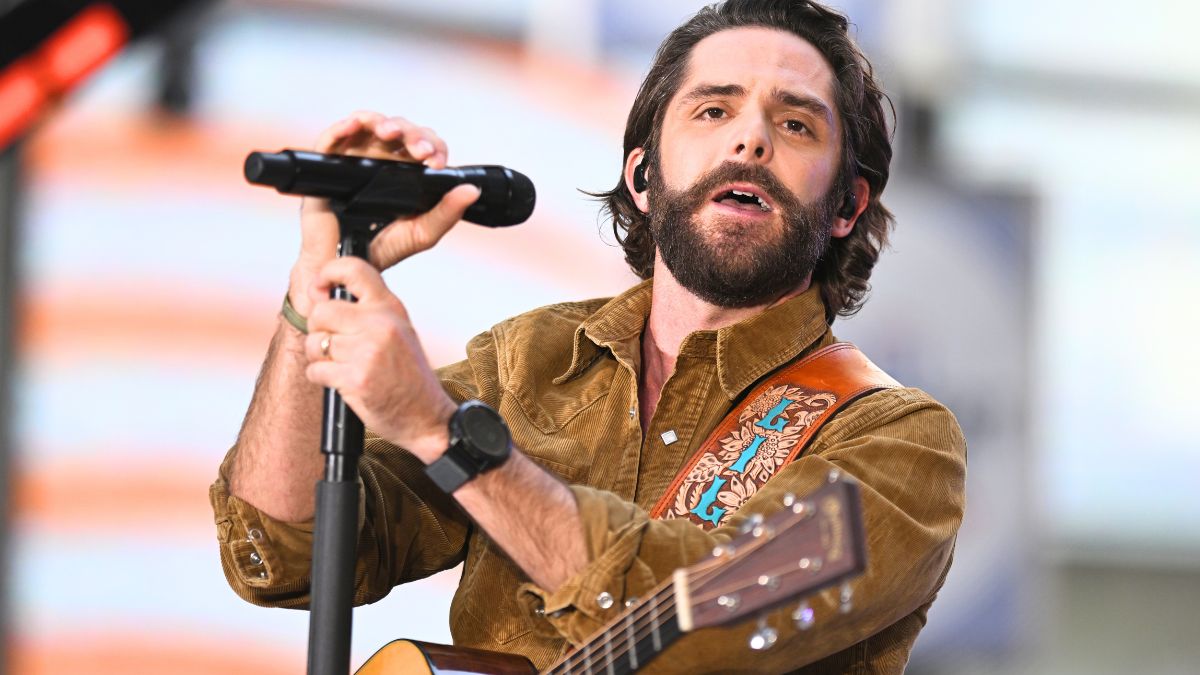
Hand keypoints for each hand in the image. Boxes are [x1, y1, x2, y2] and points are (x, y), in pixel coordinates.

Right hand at [288, 111, 480, 313]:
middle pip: (401, 130)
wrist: (344, 262)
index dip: (433, 146)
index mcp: (408, 171)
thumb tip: (471, 191)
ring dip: (383, 123)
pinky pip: (334, 136)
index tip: (435, 162)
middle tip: (419, 150)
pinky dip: (344, 126)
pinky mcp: (330, 161)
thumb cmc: (382, 247)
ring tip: (390, 133)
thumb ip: (446, 213)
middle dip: (413, 134)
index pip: (425, 145)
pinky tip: (354, 126)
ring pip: (371, 125)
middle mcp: (383, 158)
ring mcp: (357, 156)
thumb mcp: (421, 233)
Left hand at [303, 256, 454, 461]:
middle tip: (332, 344)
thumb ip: (369, 312)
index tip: (319, 290)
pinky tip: (341, 383)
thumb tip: (322, 297)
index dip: (327, 274)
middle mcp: (381, 324)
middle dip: (318, 330)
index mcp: (390, 308)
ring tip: (340, 367)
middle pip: (322, 311)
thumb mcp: (399, 331)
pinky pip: (316, 370)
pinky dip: (321, 378)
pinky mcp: (356, 378)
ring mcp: (368, 351)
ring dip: (319, 358)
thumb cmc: (408, 377)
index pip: (353, 269)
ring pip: (316, 343)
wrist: (428, 417)